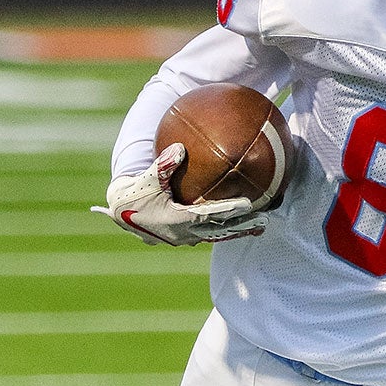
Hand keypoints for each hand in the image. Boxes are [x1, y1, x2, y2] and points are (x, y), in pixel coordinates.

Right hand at [91, 143, 267, 245]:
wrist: (120, 212)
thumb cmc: (134, 193)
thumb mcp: (146, 178)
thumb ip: (163, 164)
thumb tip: (179, 148)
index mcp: (176, 220)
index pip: (209, 215)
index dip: (229, 211)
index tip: (249, 204)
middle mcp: (183, 233)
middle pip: (219, 230)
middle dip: (242, 226)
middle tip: (265, 221)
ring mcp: (184, 238)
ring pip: (217, 235)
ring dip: (238, 231)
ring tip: (261, 226)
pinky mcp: (184, 236)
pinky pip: (210, 233)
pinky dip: (226, 229)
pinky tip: (243, 223)